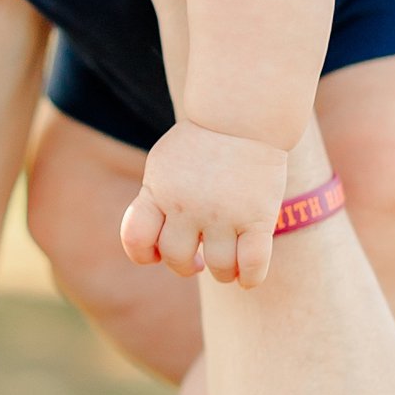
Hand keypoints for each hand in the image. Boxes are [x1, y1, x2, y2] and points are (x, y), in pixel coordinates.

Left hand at [122, 120, 288, 284]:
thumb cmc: (201, 143)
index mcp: (159, 192)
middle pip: (176, 258)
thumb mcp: (164, 165)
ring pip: (218, 267)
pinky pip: (253, 264)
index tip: (158, 252)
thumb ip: (154, 201)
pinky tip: (247, 277)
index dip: (143, 254)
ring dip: (221, 273)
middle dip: (185, 266)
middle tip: (198, 261)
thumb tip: (152, 245)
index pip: (135, 239)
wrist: (241, 116)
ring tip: (226, 265)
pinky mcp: (258, 216)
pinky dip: (250, 278)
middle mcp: (187, 206)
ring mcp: (224, 213)